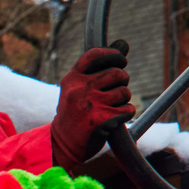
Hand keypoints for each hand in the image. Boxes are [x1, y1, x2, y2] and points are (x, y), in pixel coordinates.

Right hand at [52, 43, 134, 170]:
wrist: (61, 145)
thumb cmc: (74, 114)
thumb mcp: (78, 89)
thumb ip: (99, 68)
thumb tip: (123, 44)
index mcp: (71, 79)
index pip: (96, 55)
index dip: (113, 55)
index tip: (119, 61)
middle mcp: (79, 89)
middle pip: (117, 73)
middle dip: (121, 82)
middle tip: (114, 93)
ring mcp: (90, 104)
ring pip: (124, 92)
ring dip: (123, 100)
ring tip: (110, 108)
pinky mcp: (101, 119)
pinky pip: (128, 109)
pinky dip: (125, 114)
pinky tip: (113, 120)